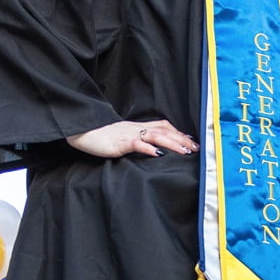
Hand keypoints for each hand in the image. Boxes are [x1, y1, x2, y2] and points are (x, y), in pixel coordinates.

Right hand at [68, 119, 198, 159]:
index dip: (179, 132)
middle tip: (196, 148)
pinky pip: (137, 144)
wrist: (83, 130)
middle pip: (165, 131)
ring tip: (185, 151)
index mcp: (139, 127)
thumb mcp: (124, 136)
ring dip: (172, 143)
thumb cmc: (102, 136)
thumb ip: (139, 139)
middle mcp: (138, 129)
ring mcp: (130, 135)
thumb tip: (153, 148)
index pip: (164, 126)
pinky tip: (158, 154)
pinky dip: (149, 148)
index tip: (192, 140)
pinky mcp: (120, 143)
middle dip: (182, 139)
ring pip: (156, 136)